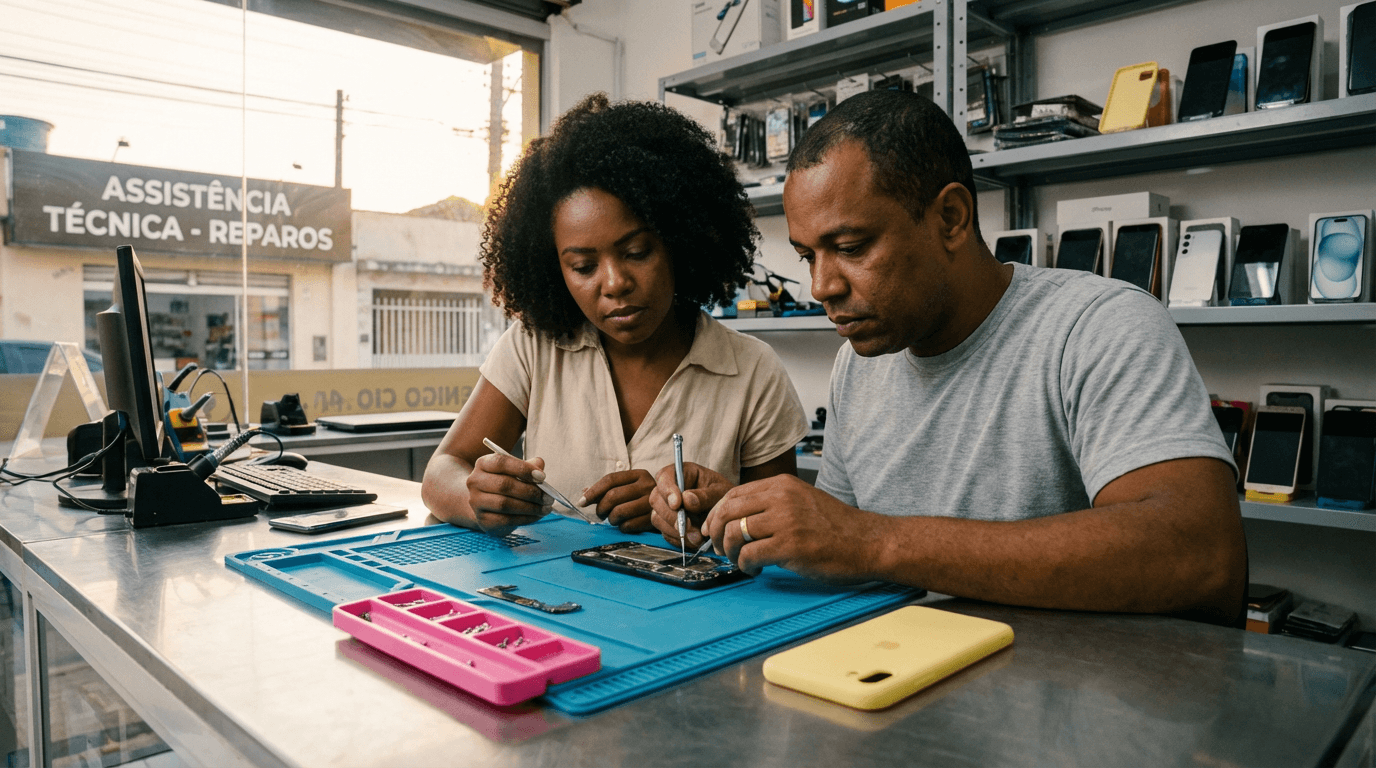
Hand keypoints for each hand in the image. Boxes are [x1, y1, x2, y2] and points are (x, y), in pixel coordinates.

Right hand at [465, 453, 551, 534]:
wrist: (486, 506)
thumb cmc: (504, 484)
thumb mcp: (515, 471)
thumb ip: (528, 466)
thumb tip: (539, 464)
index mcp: (483, 463)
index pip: (501, 462)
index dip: (523, 469)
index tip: (542, 477)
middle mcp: (475, 481)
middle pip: (504, 485)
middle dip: (530, 491)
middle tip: (548, 496)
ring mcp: (476, 502)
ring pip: (505, 504)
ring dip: (530, 507)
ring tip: (546, 507)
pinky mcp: (483, 519)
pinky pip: (506, 520)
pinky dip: (525, 518)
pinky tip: (537, 515)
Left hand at [580, 469, 655, 532]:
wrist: (672, 510)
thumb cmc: (642, 498)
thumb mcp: (629, 488)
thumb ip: (608, 489)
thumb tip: (584, 493)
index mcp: (639, 474)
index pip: (610, 479)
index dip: (593, 491)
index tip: (582, 501)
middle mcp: (648, 485)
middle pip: (613, 496)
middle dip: (601, 507)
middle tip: (600, 513)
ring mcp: (652, 503)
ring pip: (619, 512)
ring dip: (611, 519)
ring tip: (613, 519)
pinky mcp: (653, 519)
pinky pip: (628, 525)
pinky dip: (622, 527)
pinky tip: (624, 525)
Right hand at [649, 462, 732, 548]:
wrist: (729, 514)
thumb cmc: (724, 496)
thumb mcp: (720, 492)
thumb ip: (705, 496)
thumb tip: (686, 500)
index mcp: (682, 473)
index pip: (665, 476)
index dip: (667, 490)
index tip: (677, 504)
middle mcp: (670, 489)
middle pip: (656, 499)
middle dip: (672, 515)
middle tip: (689, 526)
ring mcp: (666, 507)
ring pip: (657, 518)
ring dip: (675, 530)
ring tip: (697, 537)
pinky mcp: (668, 524)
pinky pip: (665, 533)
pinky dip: (678, 539)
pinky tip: (694, 541)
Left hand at [704, 475, 885, 582]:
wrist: (868, 542)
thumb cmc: (837, 527)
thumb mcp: (802, 501)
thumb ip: (773, 504)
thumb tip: (738, 518)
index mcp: (783, 485)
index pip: (733, 494)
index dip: (717, 513)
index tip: (713, 528)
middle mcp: (781, 498)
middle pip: (728, 511)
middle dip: (716, 533)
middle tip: (719, 548)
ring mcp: (786, 521)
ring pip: (734, 533)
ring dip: (730, 553)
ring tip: (740, 561)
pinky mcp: (790, 545)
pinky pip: (750, 555)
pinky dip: (745, 566)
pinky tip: (755, 570)